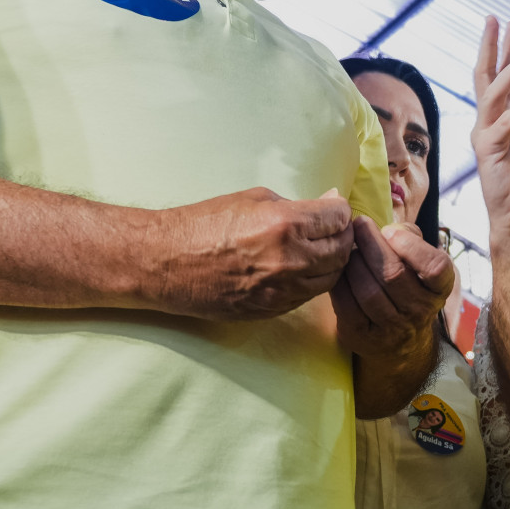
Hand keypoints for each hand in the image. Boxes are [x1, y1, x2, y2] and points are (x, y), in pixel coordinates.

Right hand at [145, 187, 354, 320]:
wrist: (167, 262)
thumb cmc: (205, 223)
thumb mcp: (253, 199)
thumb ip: (297, 205)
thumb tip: (329, 205)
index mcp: (286, 225)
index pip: (339, 218)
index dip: (339, 210)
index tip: (332, 207)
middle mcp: (290, 260)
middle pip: (342, 249)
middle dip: (342, 235)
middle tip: (332, 227)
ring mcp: (282, 290)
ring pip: (331, 278)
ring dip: (331, 261)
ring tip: (319, 247)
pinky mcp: (272, 310)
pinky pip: (308, 296)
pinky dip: (312, 281)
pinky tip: (301, 267)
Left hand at [332, 219, 454, 358]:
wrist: (401, 340)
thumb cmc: (408, 285)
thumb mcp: (419, 261)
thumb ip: (410, 237)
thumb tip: (389, 228)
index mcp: (439, 289)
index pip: (435, 267)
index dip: (411, 246)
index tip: (390, 231)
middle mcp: (420, 310)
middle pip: (393, 275)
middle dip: (371, 244)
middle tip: (360, 225)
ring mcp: (392, 328)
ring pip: (368, 292)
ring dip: (354, 264)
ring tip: (349, 248)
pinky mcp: (364, 337)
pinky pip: (347, 306)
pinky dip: (340, 284)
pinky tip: (339, 270)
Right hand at [472, 17, 509, 235]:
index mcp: (508, 116)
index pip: (504, 76)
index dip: (508, 51)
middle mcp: (492, 121)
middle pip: (485, 75)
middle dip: (491, 47)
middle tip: (495, 19)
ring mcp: (487, 135)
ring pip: (491, 94)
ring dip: (509, 73)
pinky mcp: (488, 152)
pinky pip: (502, 126)